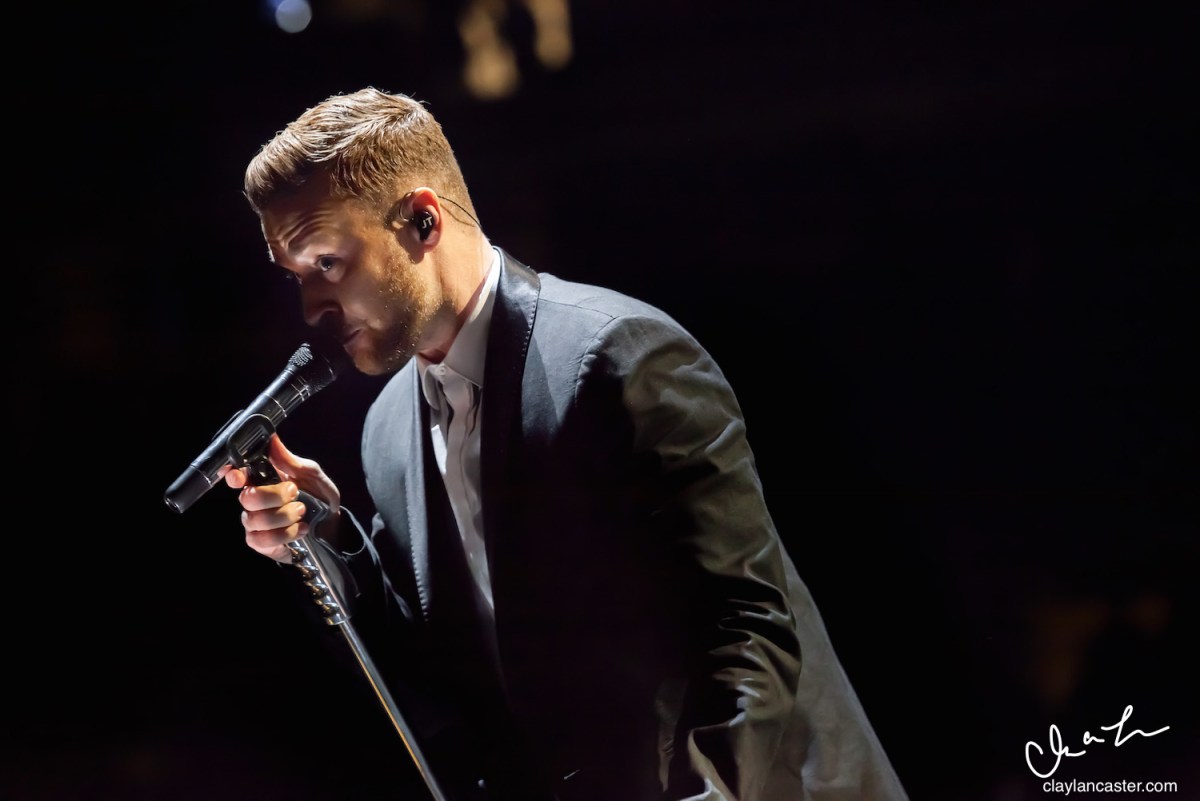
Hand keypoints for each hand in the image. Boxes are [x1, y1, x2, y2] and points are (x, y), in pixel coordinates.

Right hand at [222, 434, 340, 562]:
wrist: (331, 525)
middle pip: (247, 498)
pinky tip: (301, 529)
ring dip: (285, 516)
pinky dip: (286, 534)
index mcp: (262, 480)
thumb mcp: (311, 474)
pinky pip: (263, 540)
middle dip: (274, 496)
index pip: (237, 476)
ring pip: (256, 520)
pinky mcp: (261, 543)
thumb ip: (290, 460)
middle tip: (295, 493)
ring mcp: (254, 523)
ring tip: (302, 512)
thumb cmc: (318, 496)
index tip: (240, 476)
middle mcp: (253, 501)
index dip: (234, 475)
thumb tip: (272, 438)